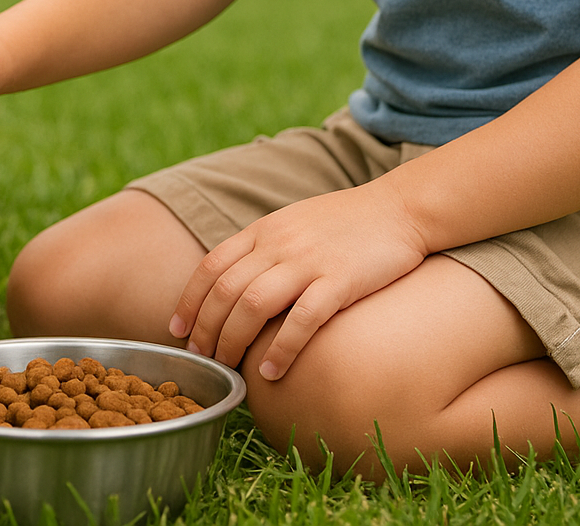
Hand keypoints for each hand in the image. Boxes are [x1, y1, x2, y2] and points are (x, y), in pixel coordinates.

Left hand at [168, 182, 426, 379]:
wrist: (401, 208)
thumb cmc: (346, 222)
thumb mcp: (292, 223)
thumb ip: (263, 248)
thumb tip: (233, 284)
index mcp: (263, 229)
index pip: (211, 266)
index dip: (189, 301)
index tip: (178, 329)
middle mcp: (278, 244)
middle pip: (225, 291)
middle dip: (206, 330)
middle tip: (200, 359)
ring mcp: (308, 261)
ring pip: (253, 305)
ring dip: (233, 342)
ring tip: (229, 369)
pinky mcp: (340, 281)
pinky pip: (301, 320)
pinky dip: (281, 348)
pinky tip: (272, 372)